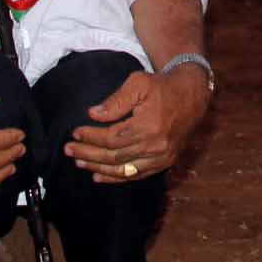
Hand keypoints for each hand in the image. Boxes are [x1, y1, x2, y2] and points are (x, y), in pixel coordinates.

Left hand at [66, 67, 208, 183]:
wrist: (192, 94)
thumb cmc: (162, 86)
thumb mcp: (138, 83)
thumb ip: (115, 101)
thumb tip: (93, 114)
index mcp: (148, 126)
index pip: (111, 138)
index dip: (91, 137)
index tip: (75, 132)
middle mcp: (155, 146)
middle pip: (114, 156)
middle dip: (88, 154)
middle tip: (68, 150)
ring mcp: (161, 157)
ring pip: (123, 170)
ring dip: (98, 168)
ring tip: (80, 162)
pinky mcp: (165, 162)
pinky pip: (137, 175)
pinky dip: (116, 178)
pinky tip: (99, 176)